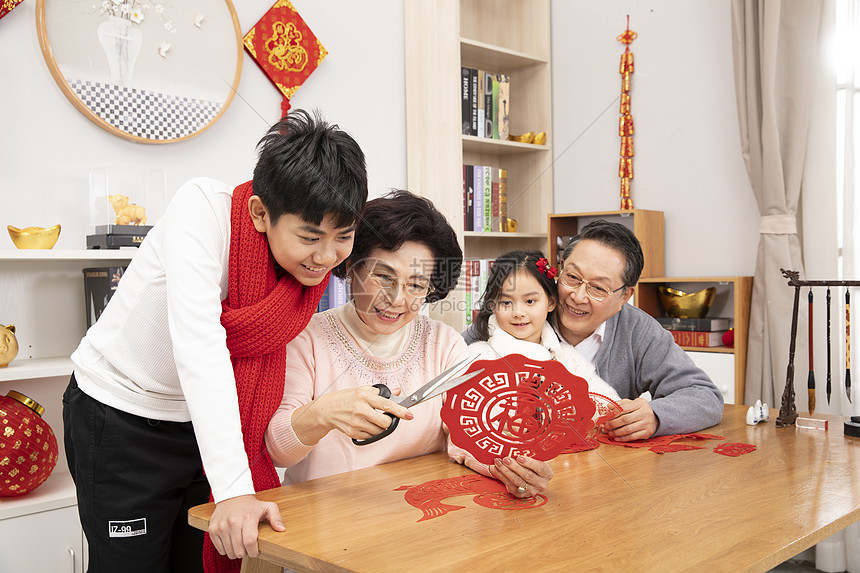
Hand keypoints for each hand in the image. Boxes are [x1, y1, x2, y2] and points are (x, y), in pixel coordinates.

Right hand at [208, 494, 284, 559]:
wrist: (232, 496)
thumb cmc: (251, 505)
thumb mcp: (268, 507)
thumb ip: (276, 518)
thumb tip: (281, 529)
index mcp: (248, 518)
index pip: (250, 542)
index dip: (254, 551)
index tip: (256, 552)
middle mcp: (233, 521)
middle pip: (239, 550)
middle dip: (245, 553)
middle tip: (248, 548)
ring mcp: (221, 526)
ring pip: (229, 551)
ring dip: (236, 552)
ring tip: (240, 545)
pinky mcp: (212, 529)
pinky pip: (219, 549)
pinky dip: (226, 549)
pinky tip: (231, 542)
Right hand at [293, 386, 413, 444]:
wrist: (327, 410)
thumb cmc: (347, 398)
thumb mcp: (363, 390)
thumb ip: (381, 392)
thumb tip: (398, 392)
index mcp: (364, 396)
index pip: (386, 404)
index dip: (400, 411)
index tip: (409, 415)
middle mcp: (360, 409)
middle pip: (385, 422)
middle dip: (389, 421)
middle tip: (386, 417)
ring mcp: (356, 422)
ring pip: (379, 431)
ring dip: (381, 427)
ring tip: (373, 419)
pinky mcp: (353, 432)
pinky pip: (371, 436)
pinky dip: (372, 432)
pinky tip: (366, 424)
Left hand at [488, 454, 552, 498]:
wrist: (529, 475)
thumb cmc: (531, 463)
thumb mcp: (533, 457)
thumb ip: (526, 453)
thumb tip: (511, 445)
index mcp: (547, 473)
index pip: (539, 468)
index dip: (529, 463)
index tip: (519, 457)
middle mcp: (541, 484)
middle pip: (527, 475)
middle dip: (514, 466)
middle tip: (505, 459)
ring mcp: (531, 491)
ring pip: (517, 481)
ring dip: (505, 471)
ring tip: (498, 462)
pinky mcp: (521, 495)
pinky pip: (510, 486)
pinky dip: (501, 476)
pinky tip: (496, 469)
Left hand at [602, 397, 657, 440]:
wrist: (655, 417)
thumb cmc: (638, 410)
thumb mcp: (631, 403)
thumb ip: (619, 404)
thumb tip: (608, 407)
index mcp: (640, 403)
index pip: (623, 408)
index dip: (612, 413)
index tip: (605, 417)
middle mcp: (645, 413)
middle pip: (625, 419)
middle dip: (613, 423)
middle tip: (606, 426)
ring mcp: (647, 423)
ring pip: (628, 429)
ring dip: (617, 432)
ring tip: (610, 432)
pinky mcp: (647, 432)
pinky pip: (633, 437)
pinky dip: (623, 438)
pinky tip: (617, 438)